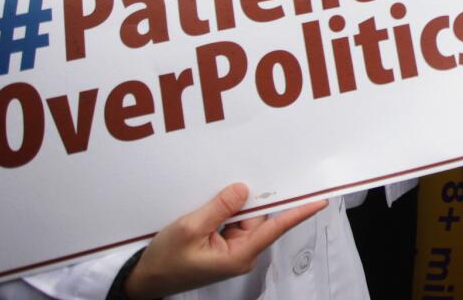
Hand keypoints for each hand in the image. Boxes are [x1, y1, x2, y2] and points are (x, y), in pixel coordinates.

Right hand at [124, 184, 325, 299]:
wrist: (142, 280)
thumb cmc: (164, 263)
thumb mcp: (190, 229)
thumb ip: (220, 207)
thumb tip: (243, 190)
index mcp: (239, 255)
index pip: (275, 228)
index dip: (299, 212)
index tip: (320, 200)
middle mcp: (241, 252)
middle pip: (258, 216)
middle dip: (248, 199)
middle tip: (238, 182)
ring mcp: (232, 248)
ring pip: (243, 216)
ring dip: (231, 205)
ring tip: (207, 204)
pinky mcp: (222, 244)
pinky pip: (231, 221)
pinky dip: (223, 212)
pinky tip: (208, 207)